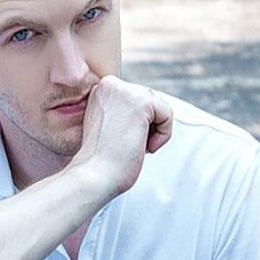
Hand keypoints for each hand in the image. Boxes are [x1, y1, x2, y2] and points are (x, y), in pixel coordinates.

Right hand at [70, 75, 172, 198]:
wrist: (92, 176)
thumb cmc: (99, 160)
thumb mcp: (107, 126)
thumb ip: (121, 110)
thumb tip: (145, 111)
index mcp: (100, 89)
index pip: (135, 99)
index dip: (134, 125)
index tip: (117, 140)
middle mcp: (109, 84)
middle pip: (149, 100)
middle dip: (145, 127)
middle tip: (124, 145)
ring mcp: (124, 90)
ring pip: (159, 106)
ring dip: (152, 132)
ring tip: (132, 146)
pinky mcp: (141, 102)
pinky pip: (167, 114)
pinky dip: (162, 135)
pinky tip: (142, 147)